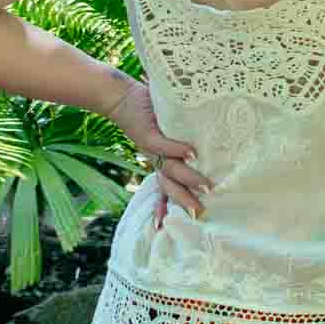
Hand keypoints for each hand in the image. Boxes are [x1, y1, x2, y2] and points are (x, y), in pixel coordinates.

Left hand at [102, 73, 212, 227]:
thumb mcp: (163, 129)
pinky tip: (192, 154)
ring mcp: (151, 148)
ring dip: (188, 179)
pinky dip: (177, 150)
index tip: (167, 226)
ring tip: (207, 187)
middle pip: (170, 185)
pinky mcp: (147, 134)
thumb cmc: (145, 112)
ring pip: (170, 169)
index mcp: (159, 161)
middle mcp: (155, 159)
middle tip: (201, 214)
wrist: (117, 97)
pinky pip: (163, 145)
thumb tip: (203, 144)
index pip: (165, 188)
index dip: (166, 206)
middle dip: (185, 200)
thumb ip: (179, 136)